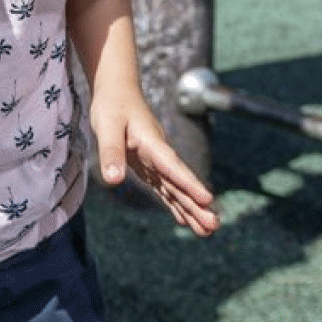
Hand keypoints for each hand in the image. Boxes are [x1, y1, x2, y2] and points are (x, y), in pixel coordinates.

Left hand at [91, 89, 219, 236]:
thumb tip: (113, 180)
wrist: (117, 89)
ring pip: (175, 187)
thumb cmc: (112, 104)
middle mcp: (158, 153)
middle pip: (179, 181)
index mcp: (152, 142)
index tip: (207, 200)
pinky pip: (164, 187)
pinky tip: (184, 219)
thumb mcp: (107, 125)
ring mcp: (155, 160)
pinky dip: (174, 203)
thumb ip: (111, 152)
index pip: (172, 166)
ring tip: (207, 231)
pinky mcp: (148, 164)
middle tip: (214, 225)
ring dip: (190, 208)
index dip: (189, 183)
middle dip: (196, 204)